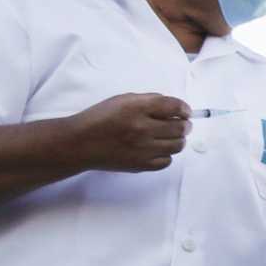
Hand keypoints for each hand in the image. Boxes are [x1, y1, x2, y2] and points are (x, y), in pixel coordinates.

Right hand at [62, 93, 190, 172]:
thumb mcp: (122, 99)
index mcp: (137, 108)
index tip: (185, 111)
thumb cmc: (99, 118)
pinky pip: (167, 161)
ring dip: (178, 139)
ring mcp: (143, 149)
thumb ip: (149, 100)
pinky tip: (158, 149)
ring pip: (177, 145)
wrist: (80, 143)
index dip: (184, 109)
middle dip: (185, 124)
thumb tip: (172, 106)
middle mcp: (142, 128)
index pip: (175, 107)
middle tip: (181, 124)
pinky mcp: (141, 165)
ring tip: (170, 136)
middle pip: (180, 127)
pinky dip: (166, 155)